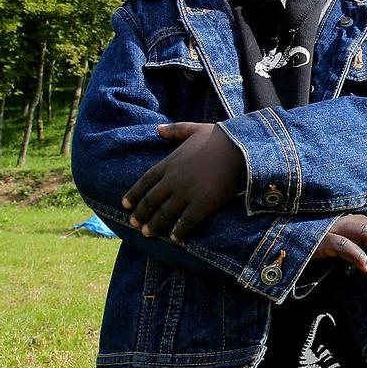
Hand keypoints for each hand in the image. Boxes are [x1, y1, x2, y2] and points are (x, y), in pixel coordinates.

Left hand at [123, 122, 244, 242]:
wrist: (241, 147)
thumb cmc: (220, 137)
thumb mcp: (194, 129)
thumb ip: (175, 130)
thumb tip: (157, 129)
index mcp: (170, 163)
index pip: (145, 181)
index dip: (134, 194)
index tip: (125, 205)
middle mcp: (173, 180)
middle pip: (151, 200)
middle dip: (140, 214)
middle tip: (134, 225)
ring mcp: (187, 193)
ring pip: (164, 213)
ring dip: (154, 225)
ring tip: (148, 234)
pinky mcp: (202, 204)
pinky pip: (186, 222)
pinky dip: (179, 232)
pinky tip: (176, 239)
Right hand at [313, 215, 366, 272]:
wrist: (283, 241)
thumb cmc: (313, 243)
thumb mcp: (338, 245)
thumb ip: (356, 248)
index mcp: (350, 221)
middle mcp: (344, 220)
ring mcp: (333, 227)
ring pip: (363, 232)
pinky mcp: (321, 238)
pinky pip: (343, 246)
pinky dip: (357, 255)